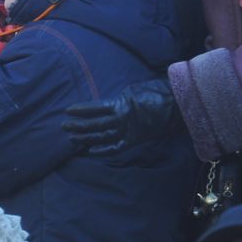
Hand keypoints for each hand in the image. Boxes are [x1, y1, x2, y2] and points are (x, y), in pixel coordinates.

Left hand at [63, 78, 177, 159]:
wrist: (176, 106)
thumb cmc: (156, 92)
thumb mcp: (133, 90)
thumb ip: (119, 99)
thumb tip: (108, 104)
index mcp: (120, 105)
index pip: (95, 108)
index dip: (81, 110)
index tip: (68, 110)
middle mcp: (121, 120)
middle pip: (95, 125)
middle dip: (78, 126)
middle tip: (64, 126)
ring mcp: (128, 132)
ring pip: (102, 137)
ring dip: (86, 138)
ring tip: (72, 139)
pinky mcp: (135, 140)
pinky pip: (116, 148)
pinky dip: (103, 150)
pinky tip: (91, 152)